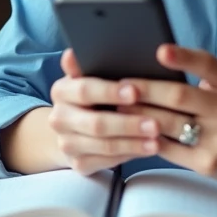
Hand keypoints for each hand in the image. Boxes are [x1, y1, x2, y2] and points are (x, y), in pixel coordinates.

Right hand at [47, 49, 161, 175]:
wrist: (75, 127)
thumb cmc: (94, 95)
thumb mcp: (92, 76)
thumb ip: (89, 64)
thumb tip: (74, 52)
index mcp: (61, 90)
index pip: (85, 90)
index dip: (110, 91)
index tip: (136, 91)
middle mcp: (59, 118)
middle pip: (96, 123)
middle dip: (128, 123)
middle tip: (155, 123)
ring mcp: (66, 143)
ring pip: (104, 146)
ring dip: (133, 143)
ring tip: (157, 139)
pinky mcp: (78, 164)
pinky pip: (106, 162)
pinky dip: (130, 155)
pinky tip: (148, 149)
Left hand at [119, 45, 216, 180]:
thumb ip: (202, 74)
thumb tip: (153, 64)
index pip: (208, 65)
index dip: (183, 58)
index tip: (160, 51)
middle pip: (179, 96)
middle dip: (145, 90)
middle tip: (120, 86)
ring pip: (169, 124)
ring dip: (140, 114)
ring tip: (119, 107)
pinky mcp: (208, 163)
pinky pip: (169, 149)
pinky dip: (148, 138)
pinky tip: (132, 132)